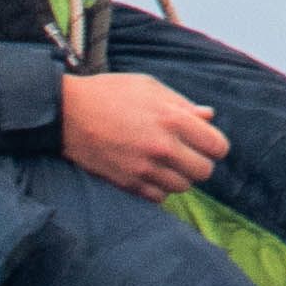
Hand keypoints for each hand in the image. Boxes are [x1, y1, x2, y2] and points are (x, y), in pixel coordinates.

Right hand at [56, 65, 226, 197]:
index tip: (204, 142)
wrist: (68, 112)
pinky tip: (150, 173)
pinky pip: (159, 198)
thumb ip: (182, 104)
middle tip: (185, 153)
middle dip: (198, 162)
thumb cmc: (109, 93)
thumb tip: (208, 116)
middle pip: (204, 172)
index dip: (214, 145)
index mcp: (174, 119)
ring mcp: (145, 168)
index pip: (217, 147)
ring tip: (165, 162)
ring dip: (179, 176)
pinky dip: (159, 188)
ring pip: (182, 187)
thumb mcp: (149, 87)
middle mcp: (163, 147)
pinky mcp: (128, 183)